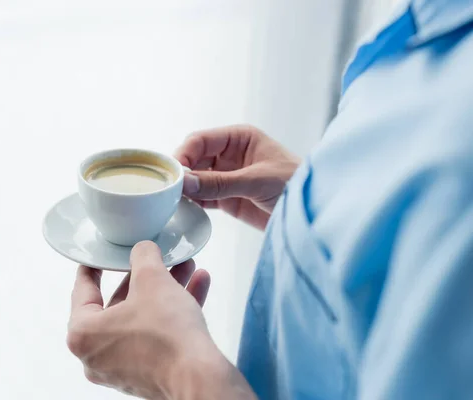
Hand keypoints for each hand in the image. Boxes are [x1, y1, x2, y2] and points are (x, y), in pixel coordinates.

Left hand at [67, 241, 255, 399]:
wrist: (199, 378)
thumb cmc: (167, 337)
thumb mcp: (152, 279)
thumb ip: (143, 257)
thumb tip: (143, 251)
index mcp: (84, 334)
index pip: (83, 291)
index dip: (93, 268)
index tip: (98, 259)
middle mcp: (97, 355)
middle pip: (118, 304)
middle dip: (142, 278)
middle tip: (152, 260)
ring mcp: (123, 367)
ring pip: (141, 318)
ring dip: (164, 291)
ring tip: (183, 269)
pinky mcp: (148, 373)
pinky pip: (156, 335)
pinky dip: (173, 312)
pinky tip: (197, 286)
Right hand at [175, 125, 299, 229]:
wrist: (312, 214)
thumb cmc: (295, 184)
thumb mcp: (257, 180)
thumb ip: (221, 182)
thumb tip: (186, 183)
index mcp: (239, 138)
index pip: (200, 140)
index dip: (184, 154)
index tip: (174, 174)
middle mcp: (230, 155)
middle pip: (194, 159)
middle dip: (182, 173)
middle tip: (169, 190)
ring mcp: (227, 178)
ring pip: (196, 180)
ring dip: (185, 190)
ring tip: (172, 202)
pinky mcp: (228, 199)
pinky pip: (204, 199)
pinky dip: (193, 204)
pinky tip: (184, 210)